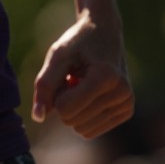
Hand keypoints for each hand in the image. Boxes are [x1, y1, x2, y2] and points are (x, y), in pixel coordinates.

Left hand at [32, 9, 133, 138]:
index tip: (66, 73)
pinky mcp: (126, 112)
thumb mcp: (57, 56)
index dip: (56, 93)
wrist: (105, 32)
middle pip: (72, 121)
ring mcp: (127, 104)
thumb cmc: (78, 43)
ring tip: (84, 84)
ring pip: (81, 130)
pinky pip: (90, 131)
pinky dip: (84, 115)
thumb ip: (45, 85)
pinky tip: (91, 94)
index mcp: (106, 76)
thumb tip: (38, 117)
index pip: (64, 109)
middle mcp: (122, 92)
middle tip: (75, 77)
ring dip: (75, 109)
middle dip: (65, 101)